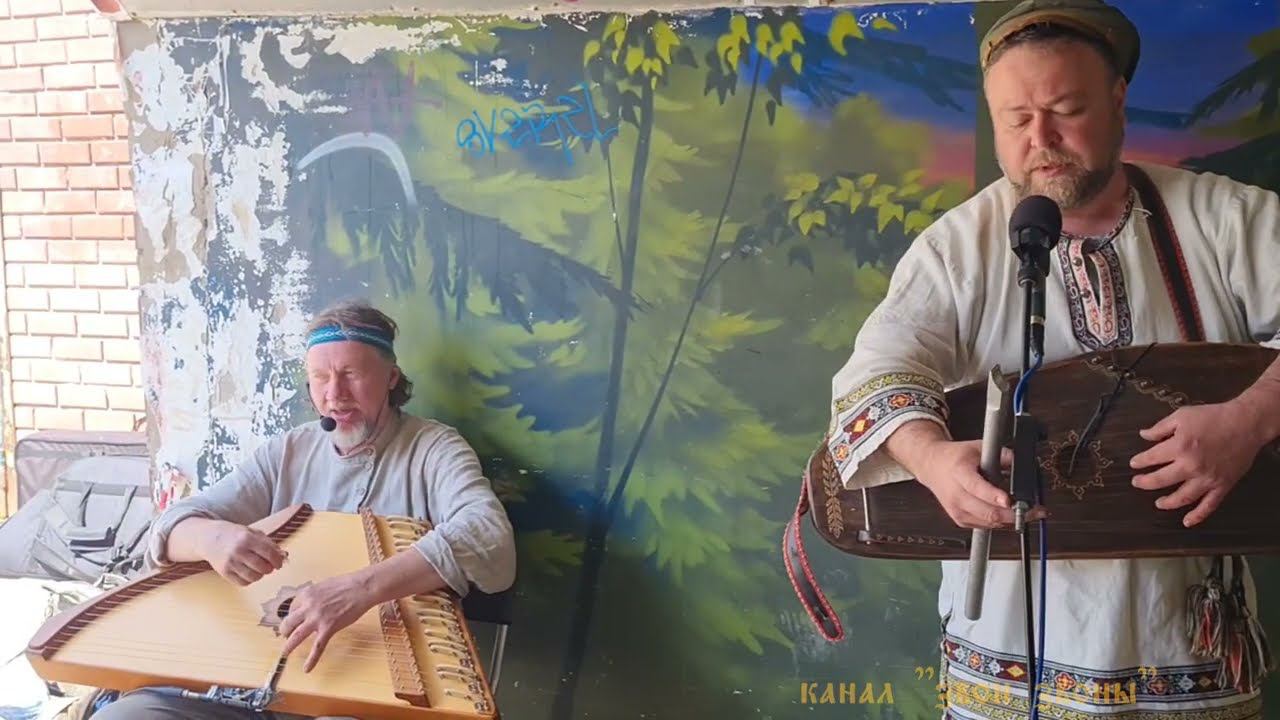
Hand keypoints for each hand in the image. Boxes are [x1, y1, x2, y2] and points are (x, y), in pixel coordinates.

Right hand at [198, 521, 287, 585]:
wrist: (209, 538)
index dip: (277, 560)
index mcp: (247, 538)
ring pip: (254, 577)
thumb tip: (283, 556)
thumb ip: (268, 543)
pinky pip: (243, 582)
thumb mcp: (252, 532)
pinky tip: (248, 572)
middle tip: (268, 566)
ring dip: (260, 575)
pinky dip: (249, 580)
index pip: (269, 553)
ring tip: (258, 569)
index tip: (279, 563)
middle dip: (269, 569)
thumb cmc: (235, 535)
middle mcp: (238, 551)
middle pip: (262, 567)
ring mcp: (230, 563)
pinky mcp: (224, 572)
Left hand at [279, 574, 373, 672]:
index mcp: (306, 594)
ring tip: (285, 654)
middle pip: (288, 623)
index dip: (294, 616)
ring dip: (288, 646)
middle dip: (285, 631)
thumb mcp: (323, 586)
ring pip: (296, 636)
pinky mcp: (329, 628)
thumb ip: (314, 597)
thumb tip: (310, 606)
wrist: (362, 588)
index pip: (292, 608)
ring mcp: (317, 618)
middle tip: (286, 636)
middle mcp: (308, 606)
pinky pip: (317, 647)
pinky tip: (307, 668)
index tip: (296, 620)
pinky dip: (311, 659)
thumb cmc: (347, 584)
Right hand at [913, 438, 1019, 528]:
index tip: (1009, 501)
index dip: (995, 496)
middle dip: (1014, 514)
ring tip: (1029, 512)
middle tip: (1034, 510)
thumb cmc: (953, 458)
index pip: (977, 488)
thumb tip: (1021, 463)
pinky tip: (1008, 513)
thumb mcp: (978, 447)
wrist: (932, 466)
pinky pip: (986, 526)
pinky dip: (1000, 522)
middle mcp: (957, 495)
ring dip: (1011, 520)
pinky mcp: (960, 520)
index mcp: (960, 473)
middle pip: (987, 512)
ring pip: (990, 522)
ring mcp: (957, 510)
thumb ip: (1002, 454)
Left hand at [1130, 400, 1270, 526]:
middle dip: (1145, 483)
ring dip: (1167, 503)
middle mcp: (1191, 466)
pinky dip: (1198, 516)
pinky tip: (1187, 522)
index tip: (1134, 464)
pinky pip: (1209, 505)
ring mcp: (1207, 478)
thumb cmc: (1213, 416)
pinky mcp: (1222, 485)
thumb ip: (1160, 428)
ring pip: (1183, 497)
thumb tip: (1143, 435)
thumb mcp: (1182, 416)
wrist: (1245, 423)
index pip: (1152, 458)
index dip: (1140, 462)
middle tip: (1137, 483)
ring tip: (1158, 503)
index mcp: (1179, 446)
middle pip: (1161, 480)